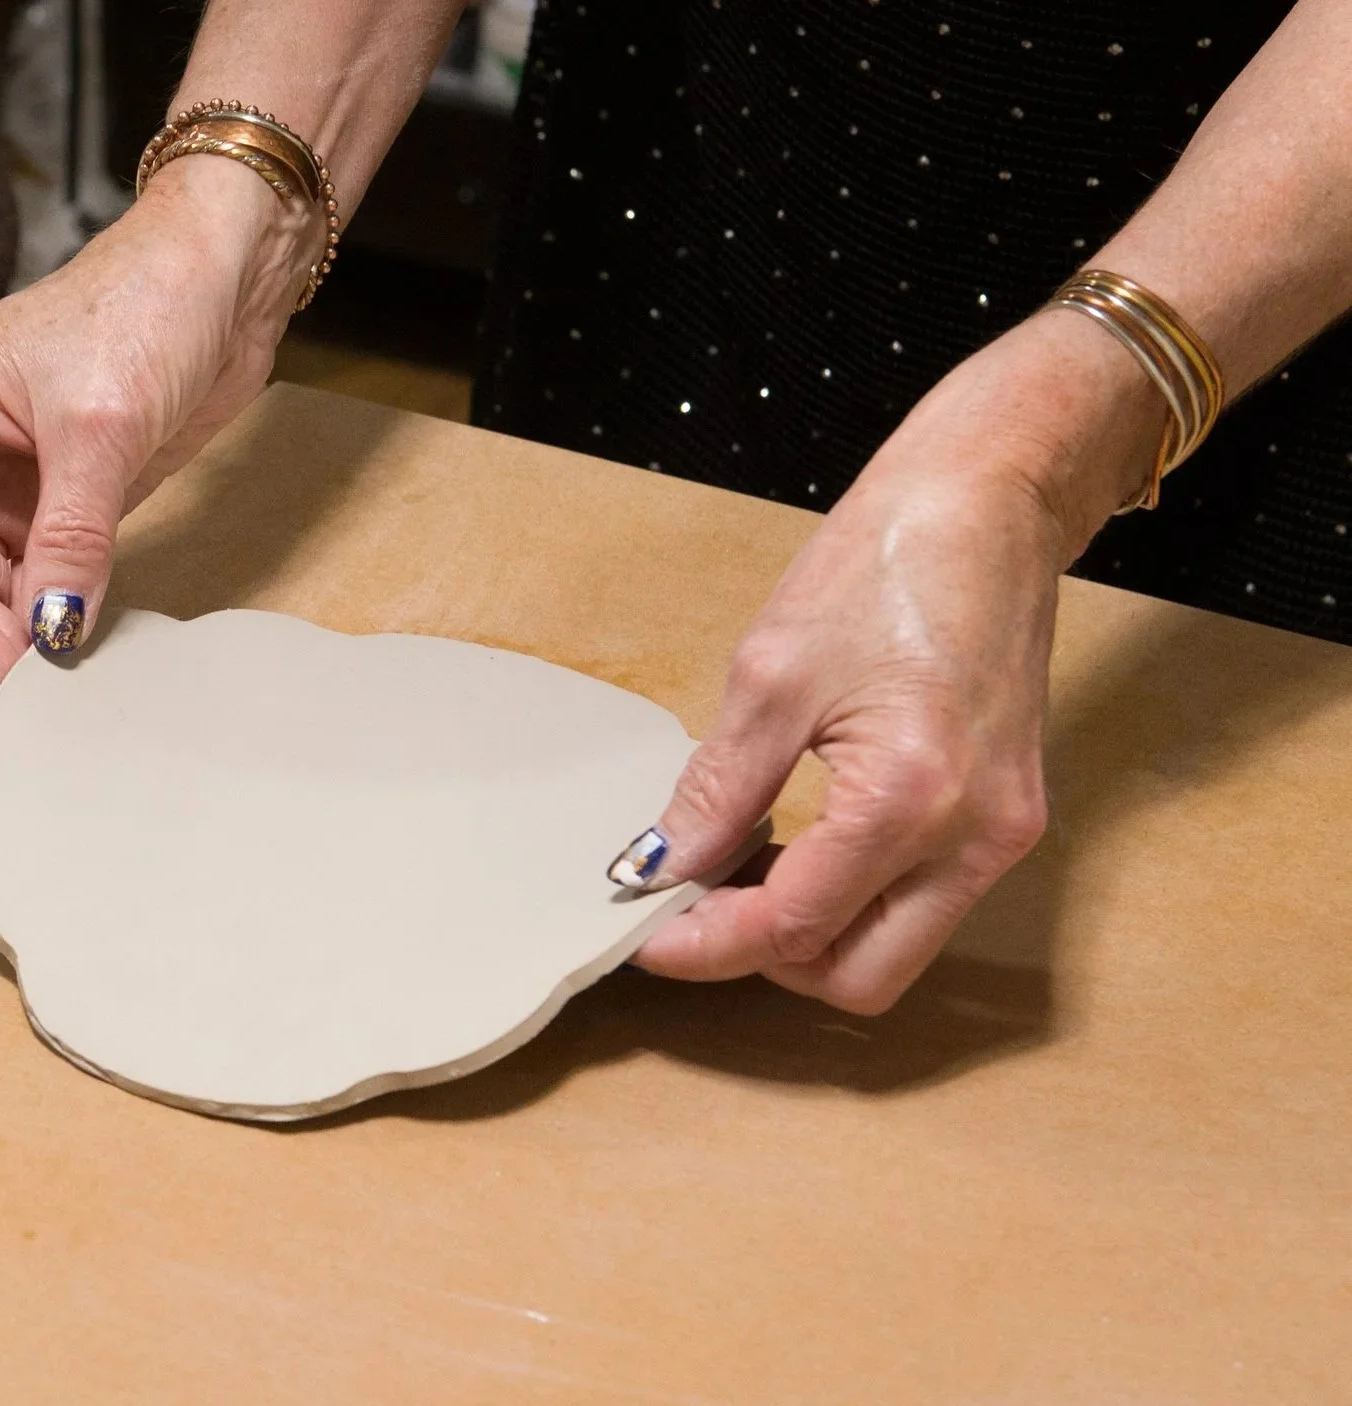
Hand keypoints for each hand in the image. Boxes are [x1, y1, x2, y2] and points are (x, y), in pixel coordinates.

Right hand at [0, 158, 314, 693]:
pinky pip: (31, 578)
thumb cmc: (144, 303)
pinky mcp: (60, 504)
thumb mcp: (99, 426)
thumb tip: (48, 632)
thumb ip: (69, 536)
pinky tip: (63, 639)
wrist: (226, 276)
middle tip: (5, 668)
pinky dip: (41, 614)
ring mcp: (3, 483)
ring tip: (38, 663)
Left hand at [618, 313, 1165, 1013]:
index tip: (643, 933)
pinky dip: (855, 901)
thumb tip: (658, 869)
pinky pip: (924, 903)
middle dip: (767, 963)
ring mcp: (1004, 834)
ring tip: (738, 878)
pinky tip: (798, 851)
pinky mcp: (1010, 818)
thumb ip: (716, 793)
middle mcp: (975, 838)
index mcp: (910, 800)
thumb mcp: (770, 676)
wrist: (991, 503)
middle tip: (693, 913)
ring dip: (813, 936)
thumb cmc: (887, 564)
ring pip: (895, 951)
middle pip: (858, 979)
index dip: (704, 945)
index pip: (791, 929)